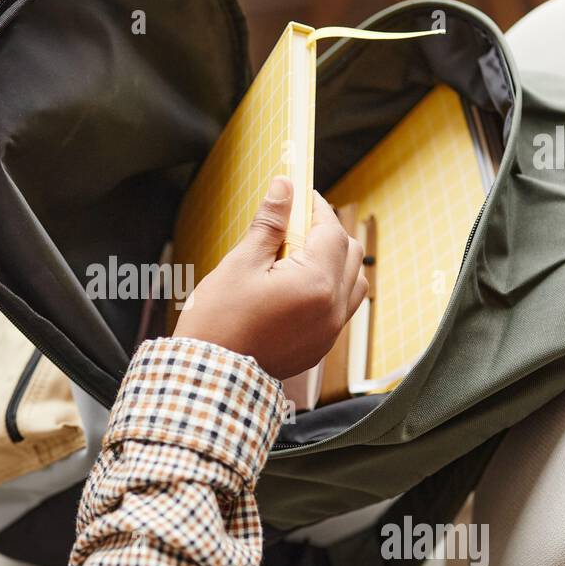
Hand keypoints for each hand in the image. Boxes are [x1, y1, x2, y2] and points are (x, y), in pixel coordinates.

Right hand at [174, 176, 366, 380]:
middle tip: (295, 224)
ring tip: (300, 256)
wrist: (211, 377)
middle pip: (350, 253)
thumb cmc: (219, 322)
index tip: (300, 196)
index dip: (317, 208)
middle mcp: (333, 309)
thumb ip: (269, 224)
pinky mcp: (320, 346)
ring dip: (335, 261)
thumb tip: (283, 188)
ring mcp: (330, 331)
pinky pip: (341, 309)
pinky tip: (299, 285)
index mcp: (316, 284)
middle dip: (327, 232)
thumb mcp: (241, 264)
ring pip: (353, 282)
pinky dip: (330, 289)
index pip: (331, 230)